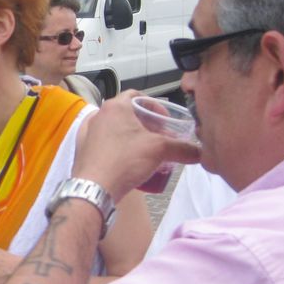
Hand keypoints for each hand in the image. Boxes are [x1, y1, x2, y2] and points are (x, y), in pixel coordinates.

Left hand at [75, 90, 200, 200]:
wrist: (94, 188)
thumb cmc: (125, 161)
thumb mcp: (160, 150)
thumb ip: (183, 149)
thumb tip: (201, 153)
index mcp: (115, 107)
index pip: (136, 95)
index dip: (154, 105)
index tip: (164, 120)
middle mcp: (98, 115)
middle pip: (126, 112)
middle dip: (145, 123)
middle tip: (159, 136)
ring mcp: (87, 132)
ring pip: (114, 128)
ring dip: (131, 135)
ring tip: (146, 149)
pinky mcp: (82, 149)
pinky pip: (104, 141)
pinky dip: (117, 145)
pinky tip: (127, 159)